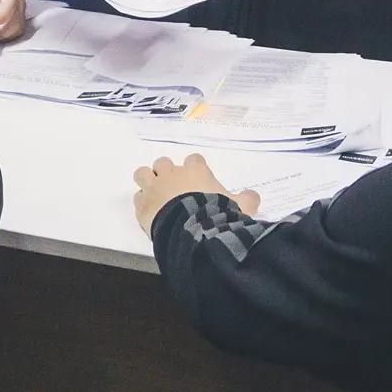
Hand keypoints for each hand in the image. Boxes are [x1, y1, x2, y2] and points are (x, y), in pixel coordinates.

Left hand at [0, 0, 31, 41]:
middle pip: (17, 20)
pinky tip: (1, 32)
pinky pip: (20, 23)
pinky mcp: (22, 8)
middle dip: (5, 32)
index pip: (9, 6)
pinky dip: (11, 31)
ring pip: (20, 24)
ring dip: (9, 34)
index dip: (0, 18)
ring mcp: (23, 4)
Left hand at [131, 153, 259, 234]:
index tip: (199, 180)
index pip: (194, 159)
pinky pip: (137, 197)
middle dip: (167, 173)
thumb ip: (247, 199)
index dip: (195, 169)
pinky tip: (149, 211)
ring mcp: (154, 188)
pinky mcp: (142, 205)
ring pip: (143, 173)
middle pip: (164, 163)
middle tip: (175, 189)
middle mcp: (172, 174)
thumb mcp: (240, 207)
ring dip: (148, 181)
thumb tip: (254, 196)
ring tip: (155, 194)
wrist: (193, 231)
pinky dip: (142, 202)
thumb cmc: (217, 214)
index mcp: (196, 171)